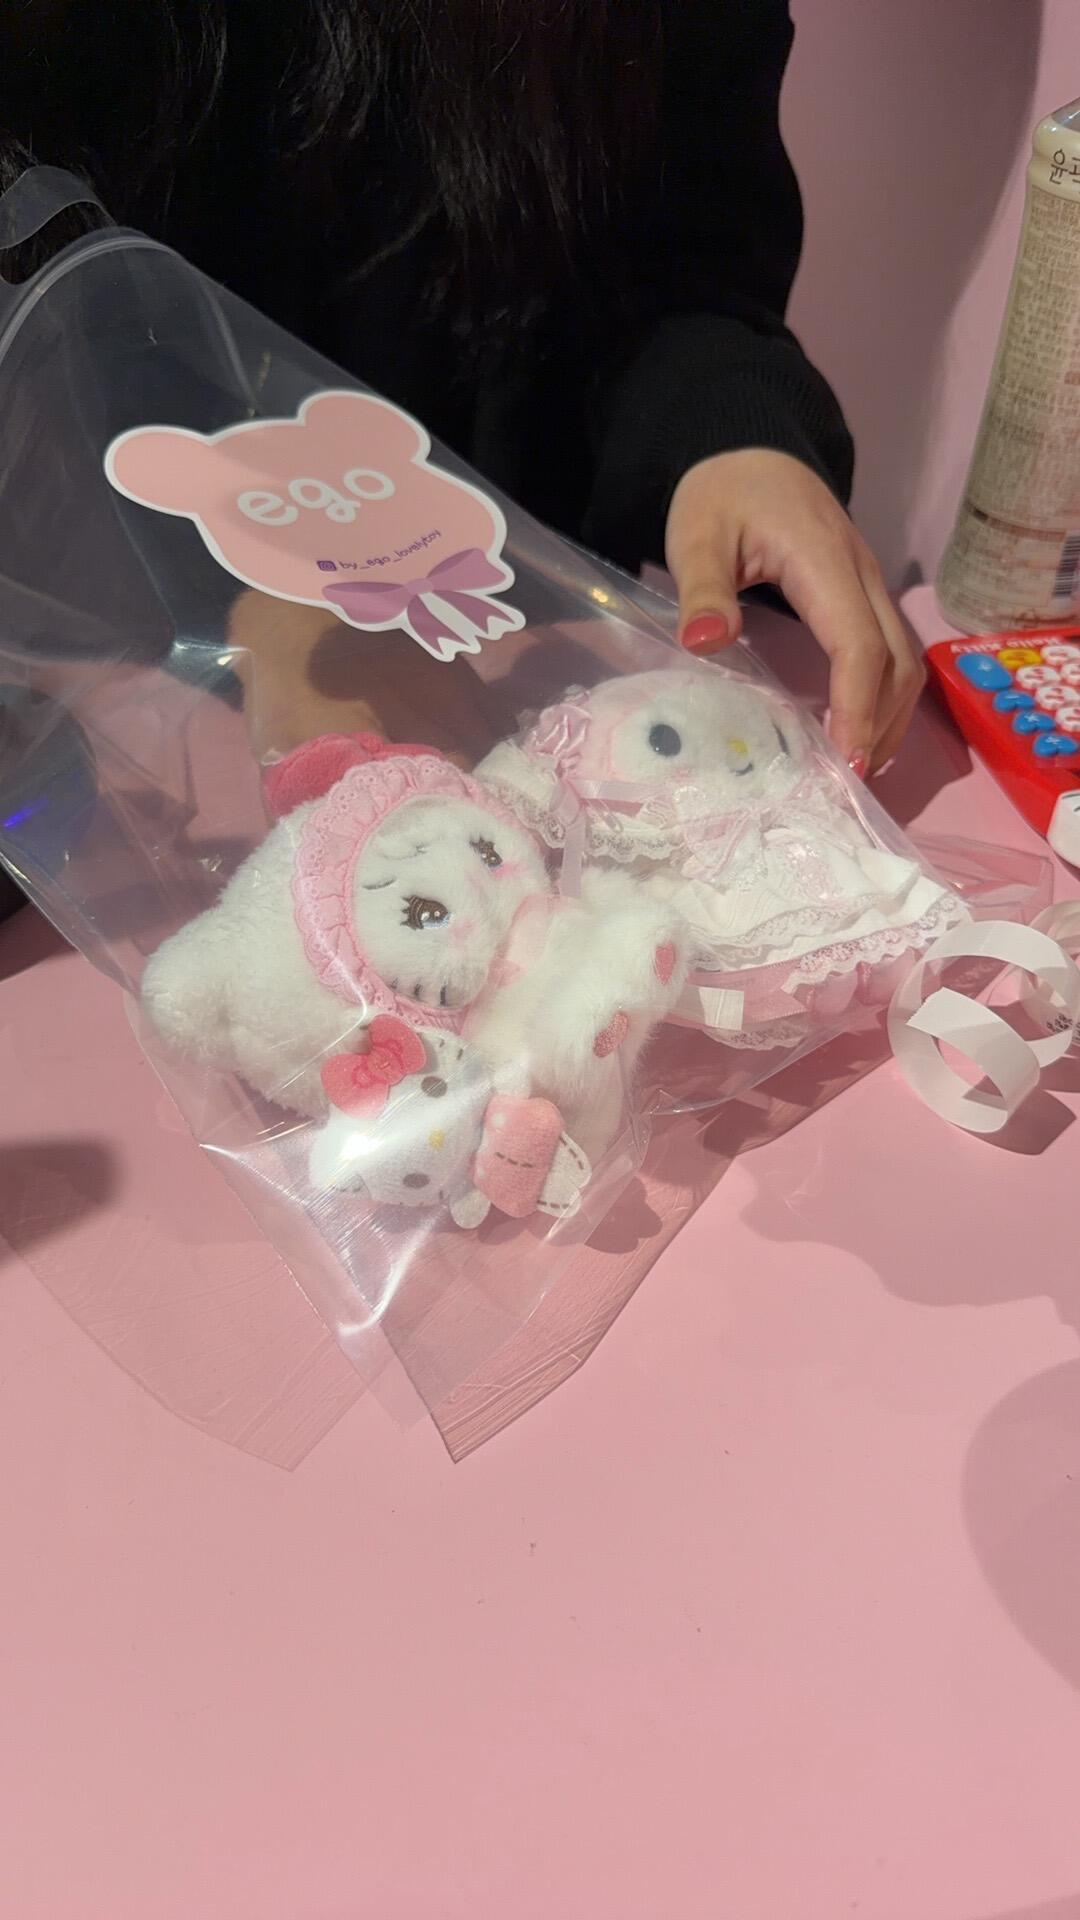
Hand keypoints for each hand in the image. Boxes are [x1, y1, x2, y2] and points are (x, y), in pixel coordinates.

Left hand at [665, 448, 923, 776]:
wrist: (750, 451)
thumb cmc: (721, 495)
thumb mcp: (696, 534)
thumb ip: (702, 589)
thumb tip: (704, 642)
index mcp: (824, 561)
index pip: (859, 643)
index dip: (857, 705)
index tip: (846, 759)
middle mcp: (863, 574)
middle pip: (898, 660)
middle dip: (881, 724)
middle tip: (849, 780)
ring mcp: (870, 584)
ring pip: (906, 660)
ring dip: (891, 716)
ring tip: (857, 766)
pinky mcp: (865, 593)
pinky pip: (893, 650)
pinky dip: (885, 696)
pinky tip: (859, 728)